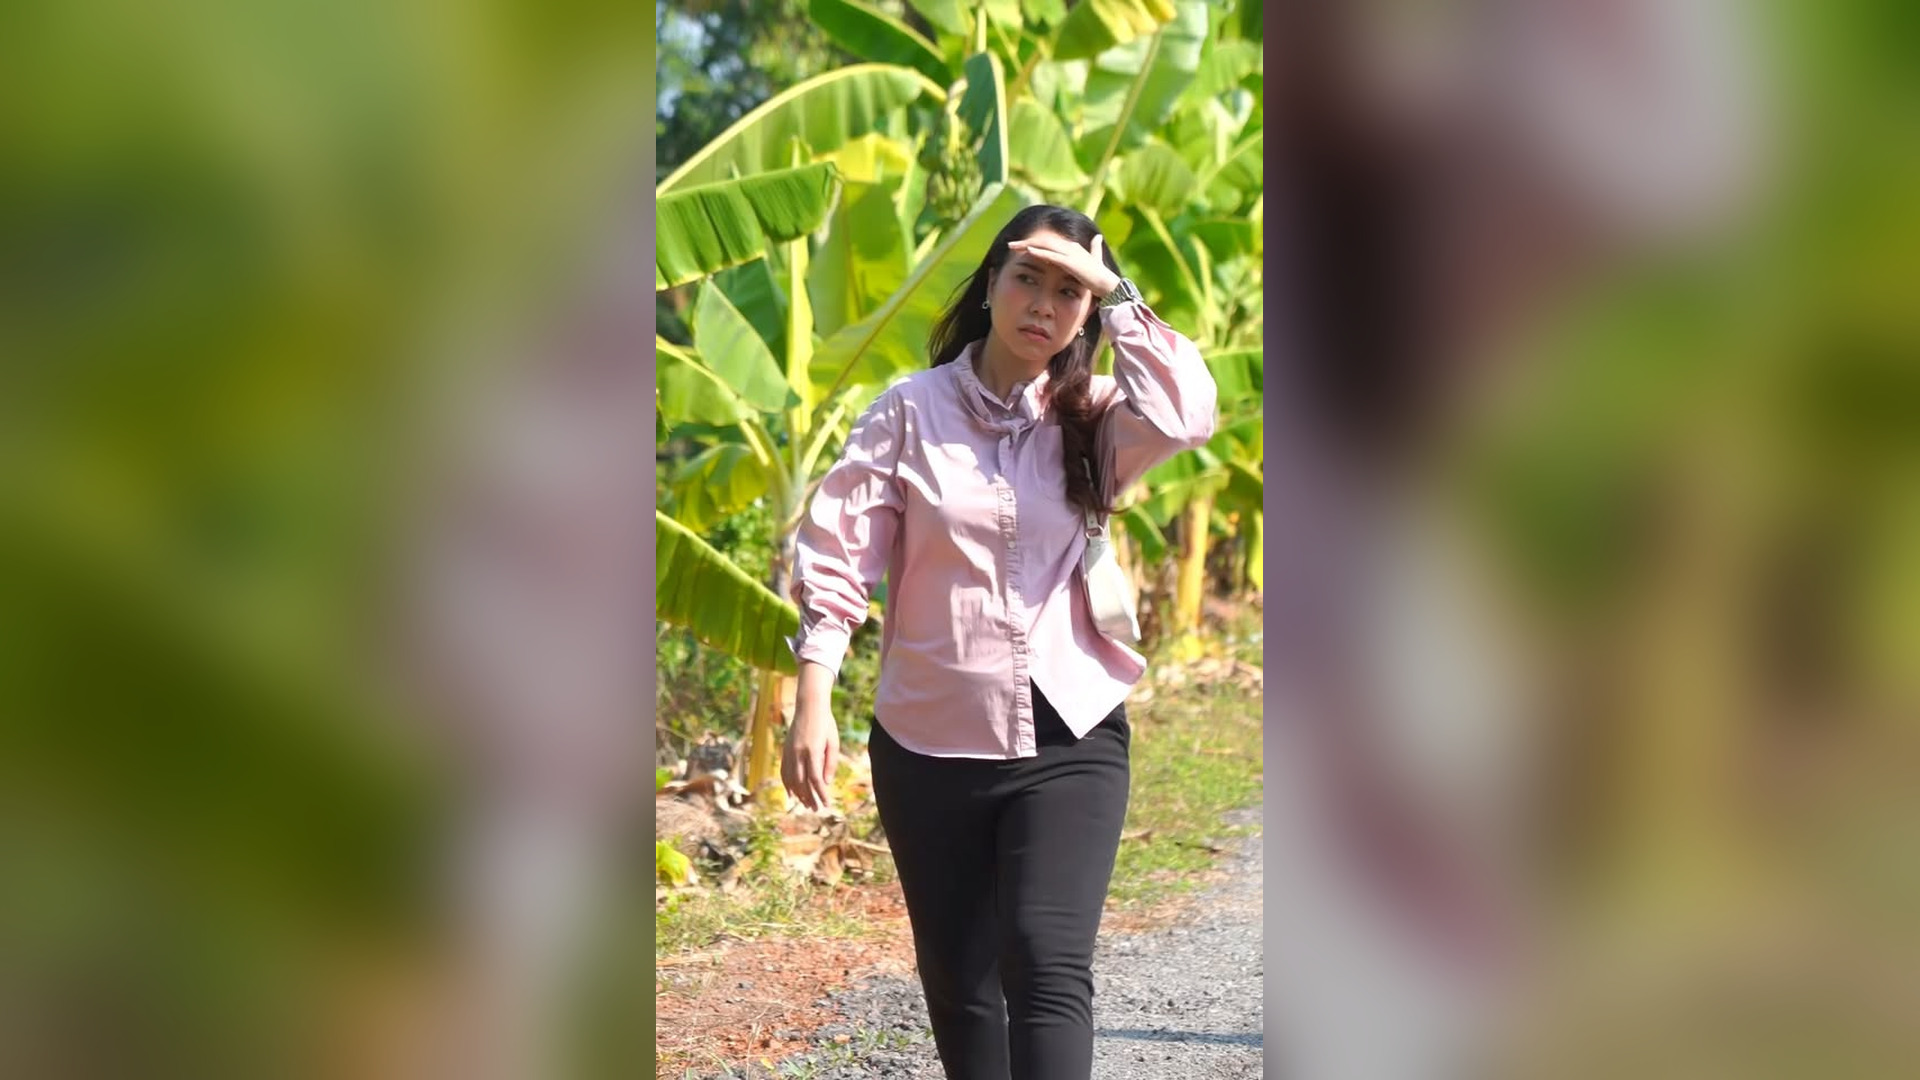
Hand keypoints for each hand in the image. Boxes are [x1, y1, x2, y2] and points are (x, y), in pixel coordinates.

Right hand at [781, 673, 839, 811]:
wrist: (809, 706)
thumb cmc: (826, 724)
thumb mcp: (833, 742)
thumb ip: (830, 763)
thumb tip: (826, 783)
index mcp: (812, 751)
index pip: (816, 779)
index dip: (821, 794)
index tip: (826, 804)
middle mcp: (799, 753)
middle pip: (802, 782)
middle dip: (809, 798)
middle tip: (816, 809)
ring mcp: (789, 752)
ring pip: (791, 779)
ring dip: (798, 794)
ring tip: (805, 804)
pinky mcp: (785, 750)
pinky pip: (784, 771)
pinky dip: (787, 784)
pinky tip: (792, 794)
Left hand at [1007, 233, 1120, 297]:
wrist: (1109, 285)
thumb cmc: (1099, 277)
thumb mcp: (1092, 263)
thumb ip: (1094, 249)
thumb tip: (1098, 237)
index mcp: (1071, 248)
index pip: (1048, 242)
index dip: (1033, 243)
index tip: (1019, 246)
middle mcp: (1070, 247)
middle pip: (1043, 241)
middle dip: (1025, 242)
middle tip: (1010, 244)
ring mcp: (1070, 254)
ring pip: (1044, 245)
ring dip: (1027, 245)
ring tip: (1013, 246)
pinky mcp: (1071, 262)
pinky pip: (1052, 255)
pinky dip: (1040, 252)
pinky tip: (1028, 251)